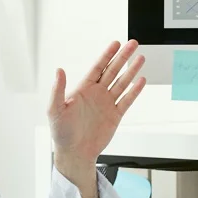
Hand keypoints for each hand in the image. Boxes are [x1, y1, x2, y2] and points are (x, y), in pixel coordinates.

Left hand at [48, 40, 145, 171]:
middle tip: (133, 44)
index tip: (115, 43)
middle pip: (113, 71)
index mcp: (83, 89)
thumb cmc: (61, 133)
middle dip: (123, 57)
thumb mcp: (55, 110)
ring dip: (132, 71)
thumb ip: (58, 90)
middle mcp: (96, 93)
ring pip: (122, 83)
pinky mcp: (115, 115)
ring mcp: (107, 103)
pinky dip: (135, 91)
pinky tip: (141, 81)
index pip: (97, 67)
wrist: (74, 153)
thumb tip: (59, 70)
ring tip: (140, 58)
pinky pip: (127, 100)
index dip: (107, 55)